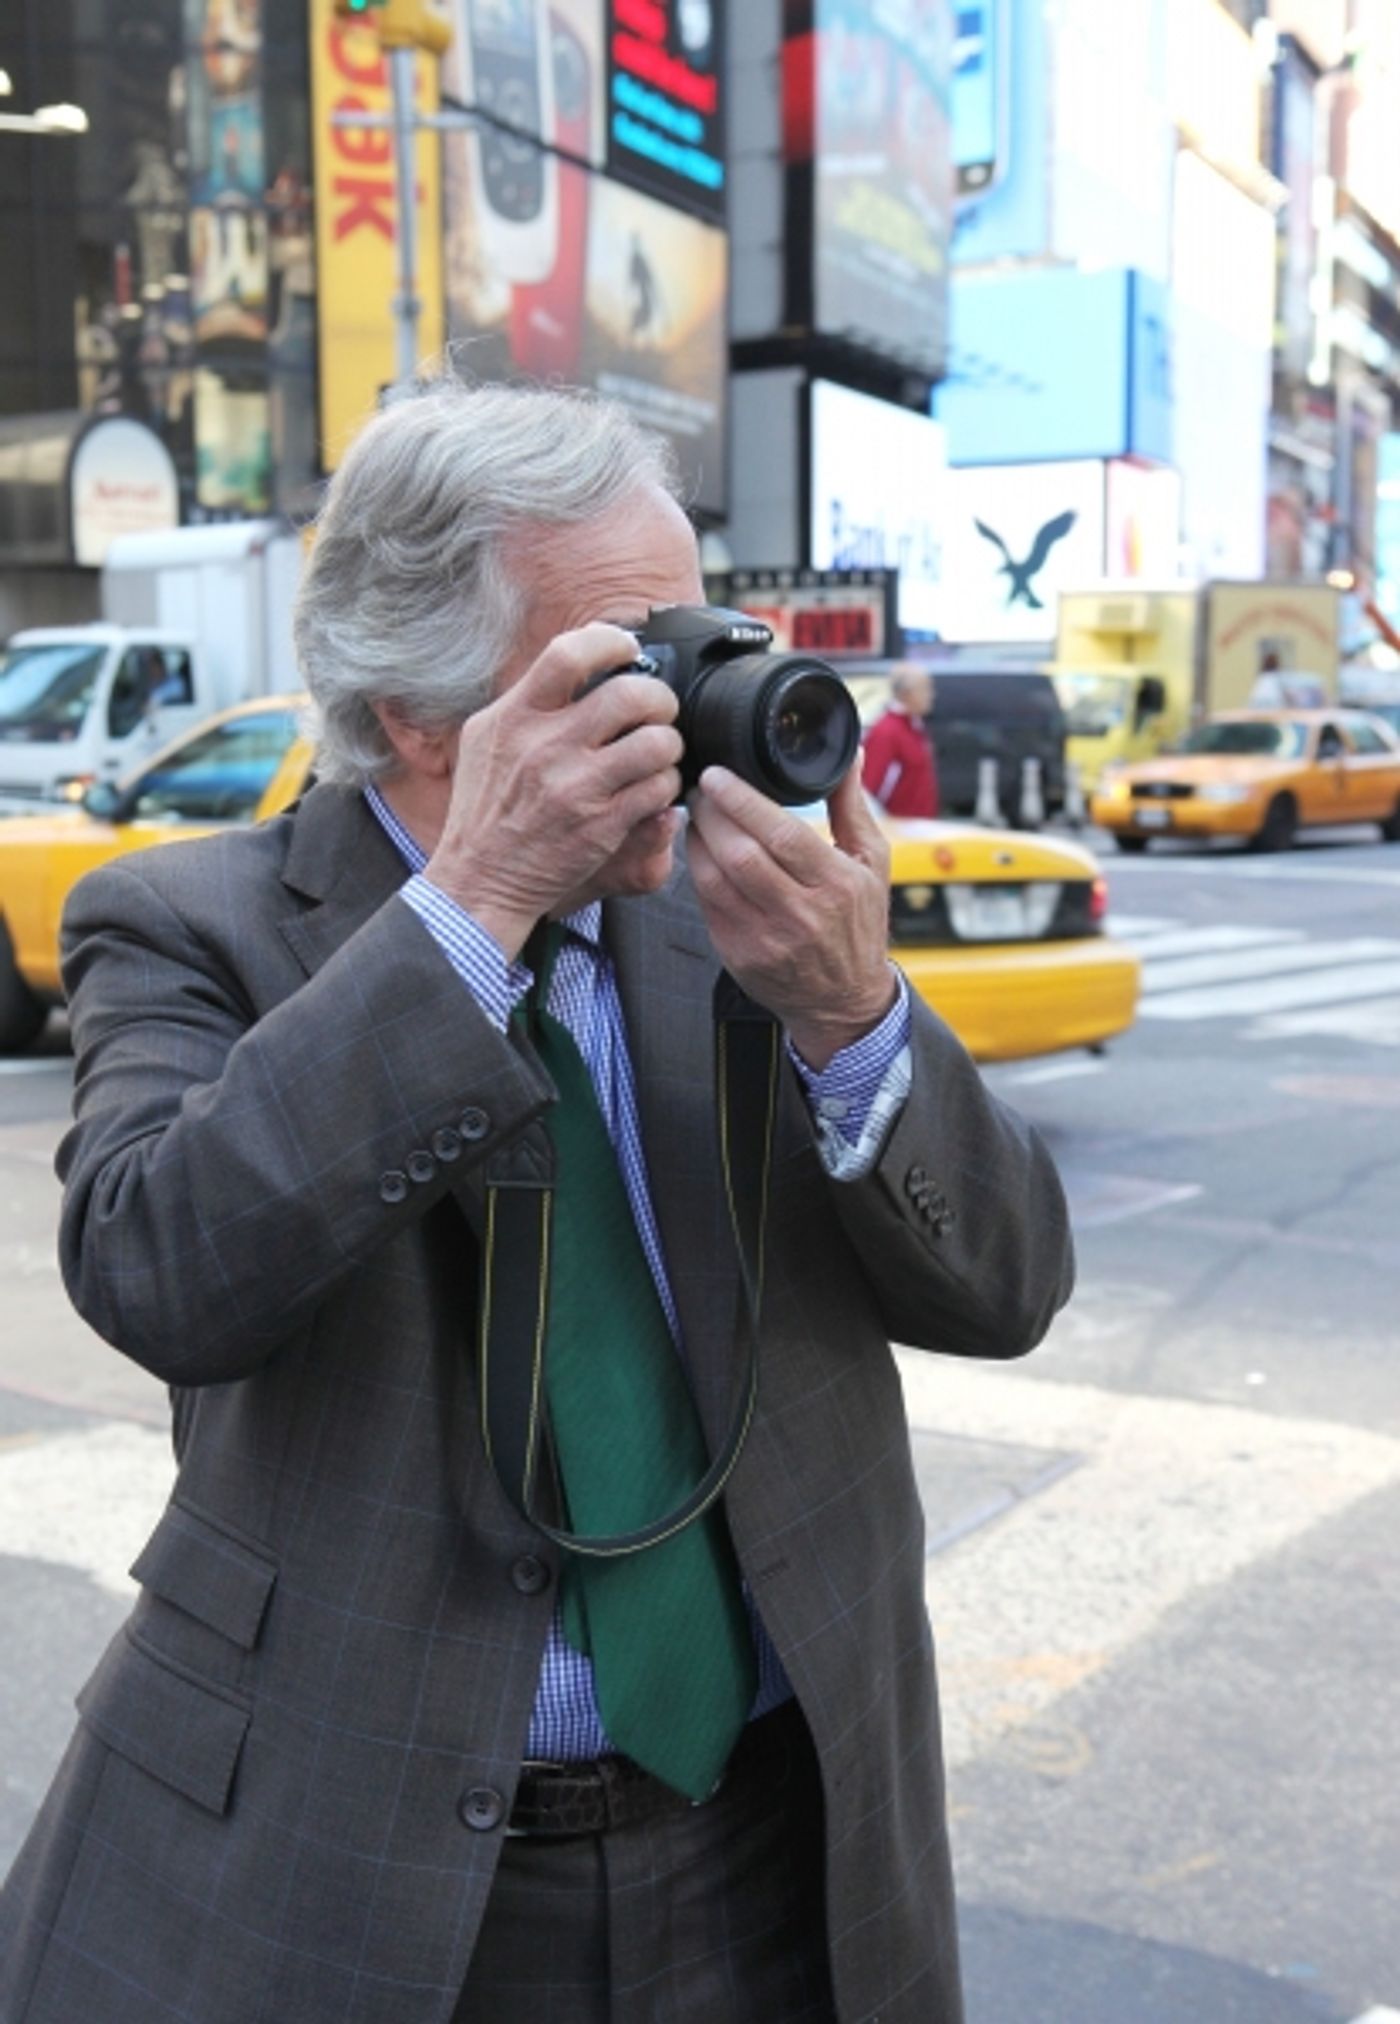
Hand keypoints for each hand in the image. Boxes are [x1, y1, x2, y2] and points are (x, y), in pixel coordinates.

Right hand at [424, 624, 683, 958]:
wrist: (479, 880)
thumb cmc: (485, 808)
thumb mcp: (485, 740)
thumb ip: (528, 702)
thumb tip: (581, 665)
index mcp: (514, 717)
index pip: (569, 654)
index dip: (610, 642)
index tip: (628, 650)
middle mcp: (545, 747)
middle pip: (630, 694)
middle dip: (659, 698)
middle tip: (660, 710)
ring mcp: (576, 788)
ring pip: (656, 743)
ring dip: (669, 745)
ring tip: (658, 754)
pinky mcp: (601, 826)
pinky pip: (658, 790)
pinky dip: (665, 787)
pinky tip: (651, 790)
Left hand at [686, 761, 896, 1068]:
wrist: (842, 1000)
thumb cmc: (858, 925)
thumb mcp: (872, 863)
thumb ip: (852, 807)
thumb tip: (849, 754)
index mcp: (837, 884)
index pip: (782, 835)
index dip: (743, 801)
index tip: (718, 775)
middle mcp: (802, 914)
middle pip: (742, 855)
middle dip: (711, 814)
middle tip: (700, 788)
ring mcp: (766, 939)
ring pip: (715, 879)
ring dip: (697, 839)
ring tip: (697, 814)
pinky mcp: (739, 955)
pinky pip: (707, 904)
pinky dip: (697, 870)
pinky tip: (699, 849)